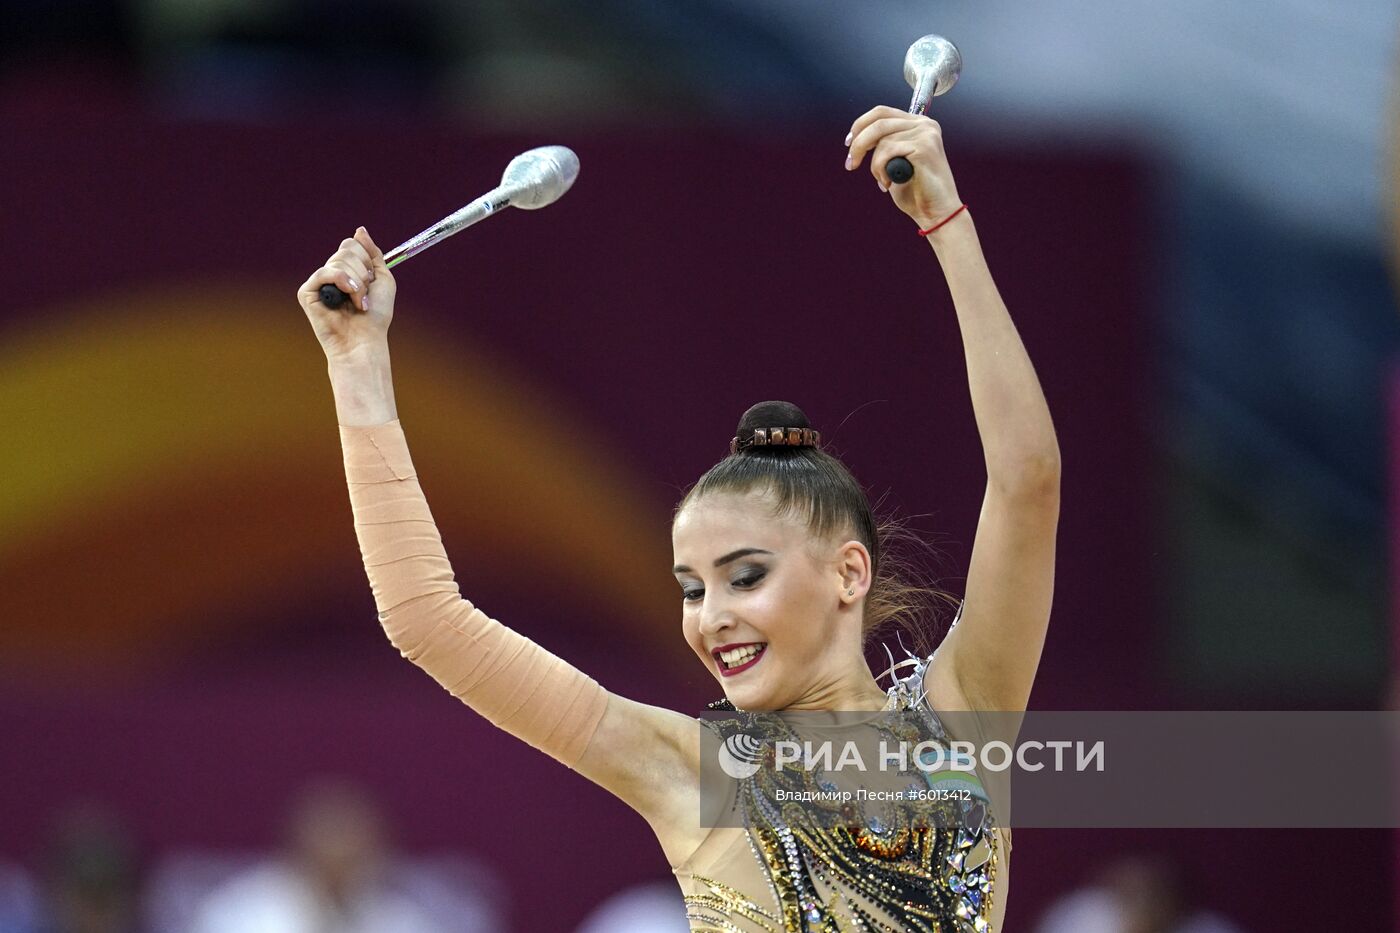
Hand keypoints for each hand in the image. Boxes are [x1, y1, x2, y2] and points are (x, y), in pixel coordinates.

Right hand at [297, 226, 396, 360]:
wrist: (366, 340)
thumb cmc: (376, 315)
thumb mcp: (382, 278)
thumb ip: (372, 252)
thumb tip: (359, 230)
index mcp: (345, 269)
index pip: (351, 245)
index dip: (366, 260)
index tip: (372, 280)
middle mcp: (329, 274)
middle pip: (346, 250)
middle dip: (363, 272)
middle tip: (364, 294)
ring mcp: (317, 282)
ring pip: (339, 261)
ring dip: (357, 282)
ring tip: (359, 302)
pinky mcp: (306, 292)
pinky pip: (325, 272)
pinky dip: (342, 282)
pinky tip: (349, 296)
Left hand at [845, 106, 961, 227]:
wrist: (937, 212)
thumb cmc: (916, 192)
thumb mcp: (894, 162)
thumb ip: (884, 144)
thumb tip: (858, 136)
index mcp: (918, 124)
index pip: (882, 112)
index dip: (860, 125)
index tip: (849, 143)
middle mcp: (924, 124)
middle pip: (878, 121)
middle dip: (859, 144)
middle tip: (850, 164)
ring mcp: (926, 133)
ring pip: (881, 140)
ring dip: (875, 166)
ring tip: (883, 181)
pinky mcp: (924, 146)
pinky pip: (888, 151)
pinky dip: (881, 170)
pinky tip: (889, 183)